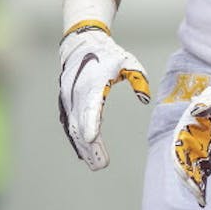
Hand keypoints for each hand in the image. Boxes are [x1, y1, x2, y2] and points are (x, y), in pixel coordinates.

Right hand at [57, 27, 150, 170]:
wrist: (81, 44)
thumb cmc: (108, 54)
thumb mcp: (128, 61)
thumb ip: (138, 79)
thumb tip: (145, 99)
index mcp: (92, 82)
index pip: (90, 104)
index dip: (91, 122)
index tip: (92, 138)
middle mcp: (76, 92)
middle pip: (82, 122)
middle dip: (90, 145)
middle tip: (101, 165)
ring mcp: (68, 98)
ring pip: (74, 127)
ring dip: (84, 147)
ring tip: (96, 165)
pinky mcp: (66, 103)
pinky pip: (70, 125)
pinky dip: (76, 140)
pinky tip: (85, 154)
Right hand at [171, 84, 210, 206]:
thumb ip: (205, 106)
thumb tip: (197, 109)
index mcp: (183, 135)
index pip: (178, 153)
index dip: (181, 165)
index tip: (185, 175)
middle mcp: (186, 148)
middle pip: (184, 167)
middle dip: (189, 180)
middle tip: (196, 192)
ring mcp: (196, 155)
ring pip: (192, 174)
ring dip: (195, 187)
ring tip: (201, 199)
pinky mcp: (206, 160)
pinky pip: (202, 175)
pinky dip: (202, 187)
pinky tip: (203, 200)